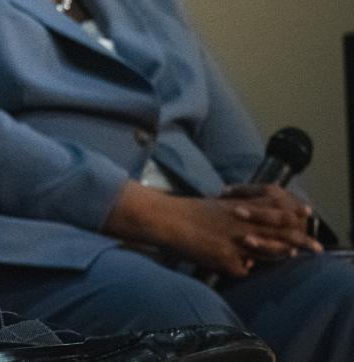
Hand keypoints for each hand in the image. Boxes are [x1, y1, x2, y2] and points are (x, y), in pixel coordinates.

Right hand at [105, 180, 320, 278]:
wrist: (165, 219)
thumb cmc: (185, 210)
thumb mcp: (214, 206)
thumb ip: (234, 215)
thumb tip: (245, 222)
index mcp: (237, 209)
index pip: (273, 211)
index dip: (291, 215)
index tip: (303, 215)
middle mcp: (240, 224)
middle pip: (278, 232)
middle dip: (295, 239)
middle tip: (310, 246)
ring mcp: (235, 242)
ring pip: (267, 253)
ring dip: (275, 256)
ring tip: (285, 257)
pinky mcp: (225, 259)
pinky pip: (241, 269)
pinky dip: (238, 269)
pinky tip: (228, 265)